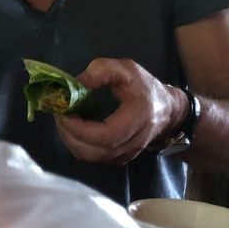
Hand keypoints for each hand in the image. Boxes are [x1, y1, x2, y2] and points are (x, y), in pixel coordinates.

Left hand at [54, 58, 178, 165]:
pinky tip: (76, 129)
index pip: (106, 136)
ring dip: (72, 141)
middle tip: (60, 115)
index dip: (80, 128)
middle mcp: (134, 142)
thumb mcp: (125, 69)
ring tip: (65, 120)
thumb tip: (75, 84)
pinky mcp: (121, 158)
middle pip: (94, 151)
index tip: (64, 112)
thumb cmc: (145, 87)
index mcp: (138, 118)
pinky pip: (95, 158)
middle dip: (70, 135)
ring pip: (91, 157)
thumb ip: (100, 71)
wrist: (169, 110)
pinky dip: (80, 145)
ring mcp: (127, 154)